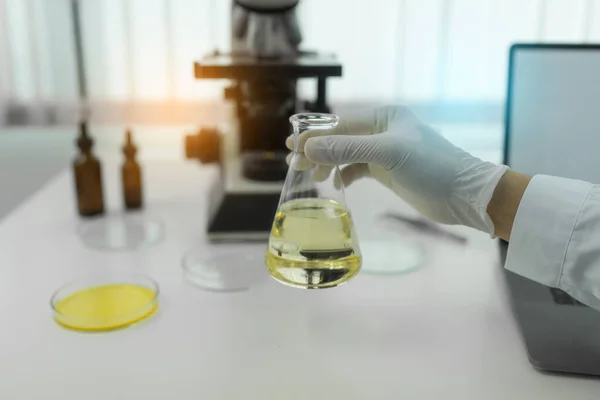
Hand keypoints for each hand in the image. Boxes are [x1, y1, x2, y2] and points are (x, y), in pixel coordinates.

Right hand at [285, 105, 507, 233]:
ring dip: (329, 164)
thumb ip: (348, 149)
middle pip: (340, 138)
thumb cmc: (431, 167)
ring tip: (315, 177)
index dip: (315, 136)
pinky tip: (338, 184)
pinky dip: (345, 175)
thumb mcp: (388, 154)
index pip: (341, 124)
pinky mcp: (387, 171)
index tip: (293, 146)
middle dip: (318, 150)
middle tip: (294, 163)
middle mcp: (382, 130)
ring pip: (347, 154)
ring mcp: (384, 151)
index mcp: (384, 116)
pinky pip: (358, 169)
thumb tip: (310, 147)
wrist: (463, 195)